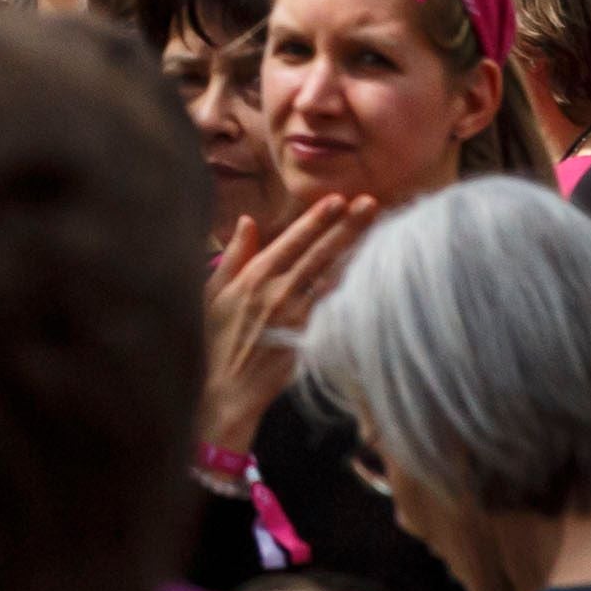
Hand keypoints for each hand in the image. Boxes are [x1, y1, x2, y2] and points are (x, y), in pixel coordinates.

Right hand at [200, 194, 369, 451]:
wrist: (223, 392)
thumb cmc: (210, 340)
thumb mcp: (211, 292)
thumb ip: (234, 255)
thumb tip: (248, 221)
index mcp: (253, 277)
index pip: (292, 240)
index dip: (316, 219)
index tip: (338, 199)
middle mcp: (279, 293)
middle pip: (321, 253)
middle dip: (347, 226)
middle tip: (371, 203)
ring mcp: (298, 317)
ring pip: (334, 278)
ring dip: (357, 253)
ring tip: (379, 231)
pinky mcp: (309, 338)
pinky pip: (335, 308)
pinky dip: (353, 289)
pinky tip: (372, 274)